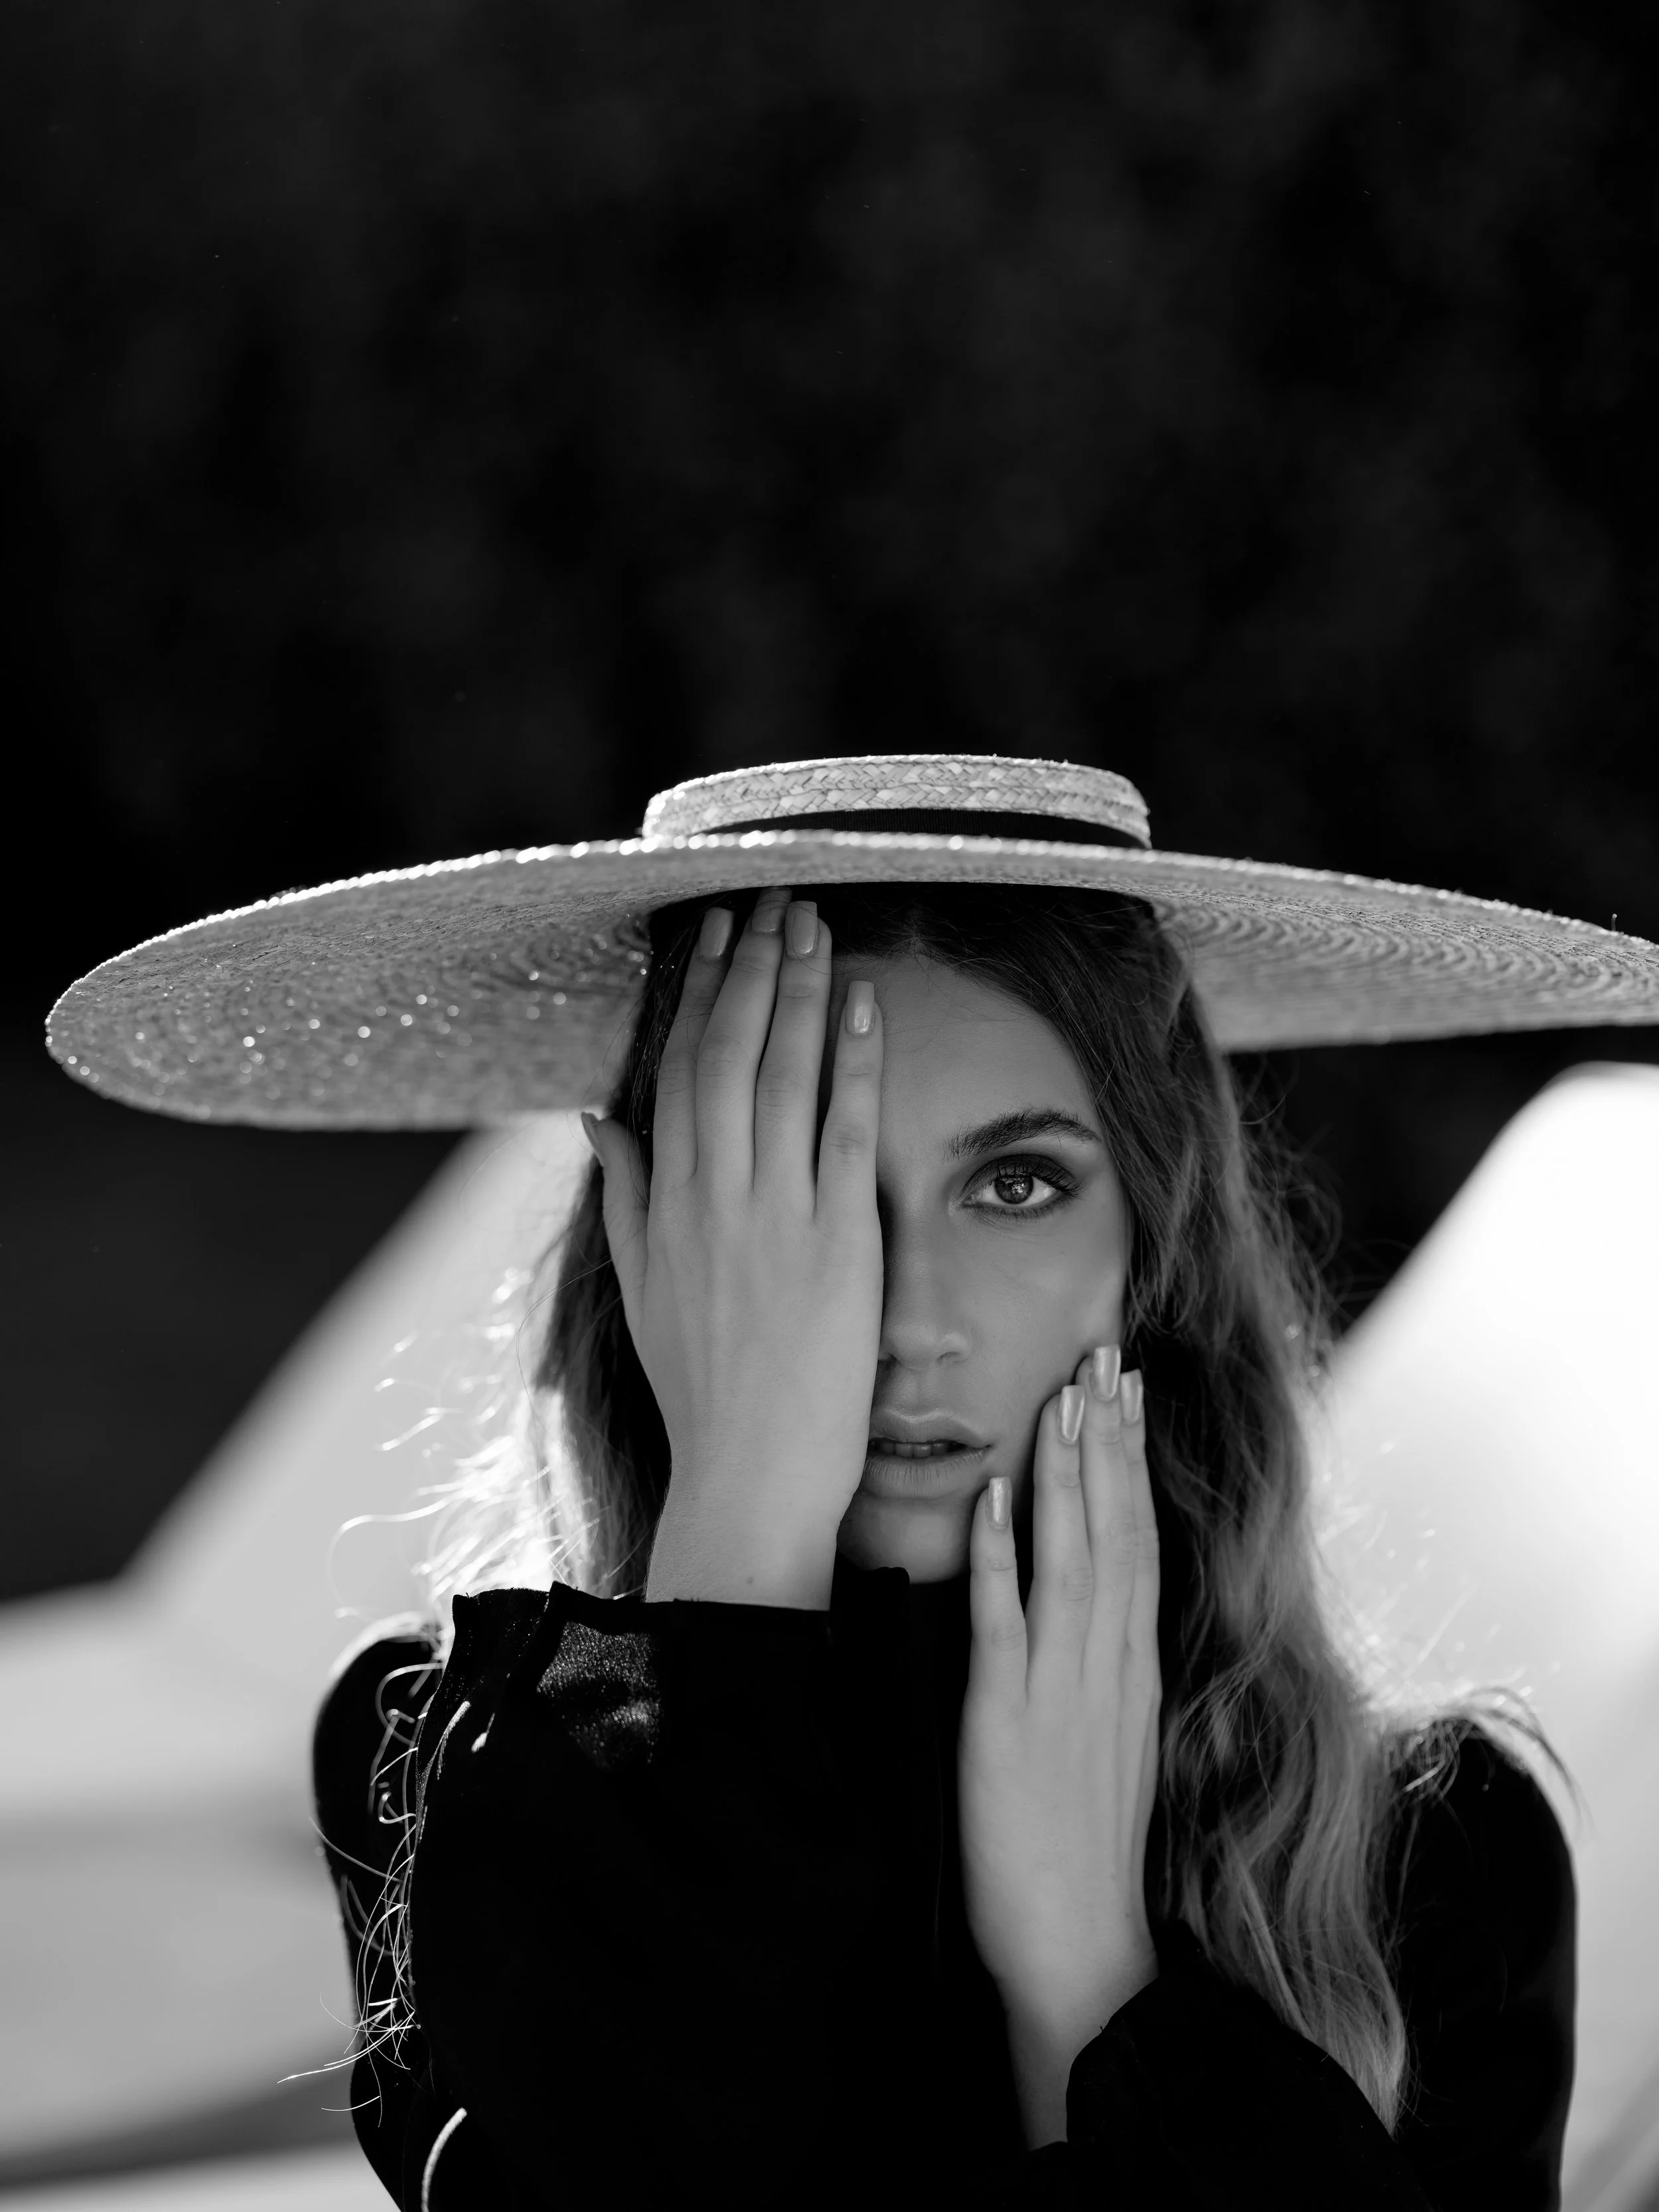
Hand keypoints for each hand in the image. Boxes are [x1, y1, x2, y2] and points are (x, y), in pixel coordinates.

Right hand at [585, 887, 884, 1608]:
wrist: (748, 1476)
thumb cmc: (701, 1387)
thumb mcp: (643, 1287)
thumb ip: (625, 1196)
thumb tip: (600, 1117)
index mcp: (666, 1201)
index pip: (679, 1069)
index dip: (702, 993)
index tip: (720, 933)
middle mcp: (714, 1196)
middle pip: (728, 1054)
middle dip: (752, 969)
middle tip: (774, 899)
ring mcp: (775, 1217)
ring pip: (783, 1076)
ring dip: (800, 992)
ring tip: (816, 925)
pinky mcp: (838, 1244)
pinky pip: (845, 1132)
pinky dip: (854, 1063)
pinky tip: (864, 1006)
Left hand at [959, 1350, 1161, 2124]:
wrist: (1087, 1953)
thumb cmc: (1089, 1850)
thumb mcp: (1114, 1743)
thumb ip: (1106, 1671)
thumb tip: (1094, 1606)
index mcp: (1135, 1669)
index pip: (1140, 1540)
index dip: (1133, 1459)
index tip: (1128, 1388)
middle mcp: (1109, 1666)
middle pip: (1115, 1530)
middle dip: (1108, 1438)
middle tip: (1103, 1353)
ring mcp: (1061, 1689)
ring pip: (1070, 1557)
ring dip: (1065, 1471)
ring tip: (1061, 1393)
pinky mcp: (1005, 1719)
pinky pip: (1003, 1621)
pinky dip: (999, 1554)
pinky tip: (993, 1496)